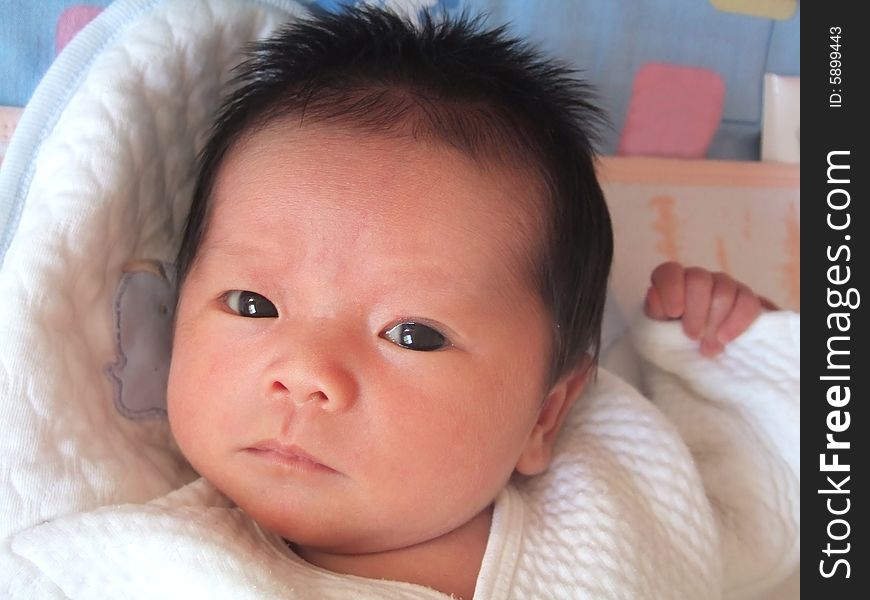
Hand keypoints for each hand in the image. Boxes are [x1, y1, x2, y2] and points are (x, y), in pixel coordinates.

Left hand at [643, 262, 775, 355]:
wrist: (699, 353)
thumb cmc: (674, 339)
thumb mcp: (658, 329)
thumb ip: (655, 311)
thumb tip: (653, 293)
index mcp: (672, 283)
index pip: (669, 272)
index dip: (671, 288)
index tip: (674, 312)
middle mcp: (698, 279)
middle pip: (699, 280)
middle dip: (696, 311)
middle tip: (692, 336)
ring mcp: (724, 285)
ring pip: (724, 290)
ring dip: (715, 322)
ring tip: (708, 347)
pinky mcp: (745, 298)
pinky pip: (747, 301)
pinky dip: (736, 322)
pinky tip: (725, 339)